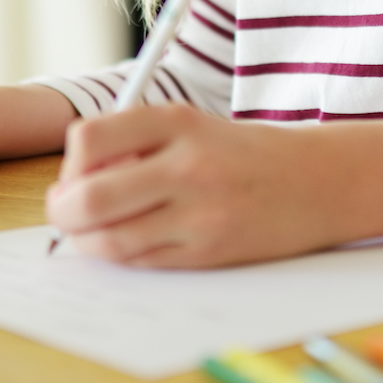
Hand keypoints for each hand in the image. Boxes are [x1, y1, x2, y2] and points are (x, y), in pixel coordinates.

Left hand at [45, 105, 336, 267]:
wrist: (318, 181)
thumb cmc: (244, 154)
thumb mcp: (192, 127)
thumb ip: (136, 144)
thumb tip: (72, 181)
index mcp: (178, 121)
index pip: (90, 139)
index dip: (69, 165)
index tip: (74, 175)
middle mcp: (187, 164)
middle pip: (89, 197)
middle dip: (63, 212)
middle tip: (66, 214)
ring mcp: (199, 212)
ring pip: (110, 239)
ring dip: (88, 241)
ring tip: (94, 232)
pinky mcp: (208, 251)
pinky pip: (141, 260)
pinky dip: (121, 256)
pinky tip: (128, 243)